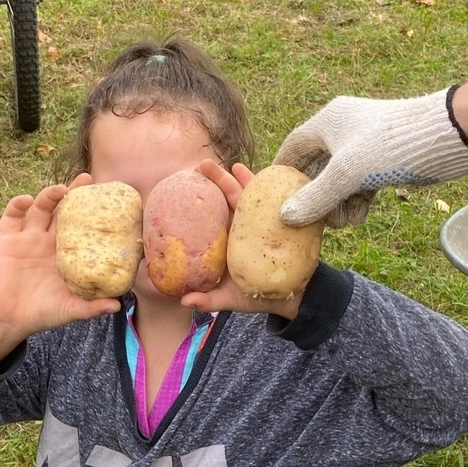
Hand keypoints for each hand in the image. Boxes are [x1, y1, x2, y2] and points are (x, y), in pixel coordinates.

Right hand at [0, 180, 119, 370]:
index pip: (81, 227)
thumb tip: (118, 305)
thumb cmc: (41, 314)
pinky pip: (11, 216)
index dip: (92, 212)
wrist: (6, 320)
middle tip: (87, 179)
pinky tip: (26, 201)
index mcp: (65, 254)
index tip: (107, 199)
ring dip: (49, 195)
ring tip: (60, 190)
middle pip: (62, 210)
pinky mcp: (5, 239)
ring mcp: (26, 237)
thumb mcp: (69, 310)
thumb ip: (91, 307)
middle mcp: (47, 240)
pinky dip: (17, 205)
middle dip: (73, 193)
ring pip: (39, 208)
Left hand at [181, 160, 306, 320]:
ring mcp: (257, 223)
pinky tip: (267, 176)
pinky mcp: (276, 222)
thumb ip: (207, 300)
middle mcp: (238, 228)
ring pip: (247, 196)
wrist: (287, 298)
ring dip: (240, 179)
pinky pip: (272, 203)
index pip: (206, 216)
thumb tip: (183, 301)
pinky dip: (269, 189)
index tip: (180, 187)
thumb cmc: (253, 297)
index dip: (195, 201)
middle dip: (214, 180)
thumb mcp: (228, 300)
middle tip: (200, 165)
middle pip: (224, 199)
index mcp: (223, 241)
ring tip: (231, 165)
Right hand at [273, 88, 467, 228]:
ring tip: (342, 221)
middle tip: (310, 220)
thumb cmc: (391, 147)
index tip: (271, 197)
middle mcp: (342, 132)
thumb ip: (315, 198)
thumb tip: (285, 217)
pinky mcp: (381, 163)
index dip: (280, 172)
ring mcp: (363, 148)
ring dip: (336, 204)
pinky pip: (358, 185)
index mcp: (328, 122)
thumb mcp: (347, 175)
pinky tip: (362, 215)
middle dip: (313, 197)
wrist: (447, 138)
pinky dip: (357, 202)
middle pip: (314, 169)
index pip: (292, 147)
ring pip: (337, 182)